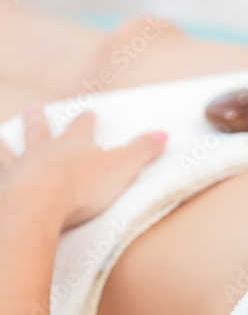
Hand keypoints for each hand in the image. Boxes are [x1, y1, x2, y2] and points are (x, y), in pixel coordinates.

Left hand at [0, 106, 166, 230]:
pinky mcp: (4, 190)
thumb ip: (143, 151)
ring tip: (1, 138)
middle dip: (39, 121)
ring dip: (6, 144)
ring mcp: (20, 170)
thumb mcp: (123, 167)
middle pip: (41, 132)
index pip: (83, 128)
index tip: (88, 112)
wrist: (39, 205)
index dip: (87, 121)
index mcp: (74, 146)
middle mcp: (43, 152)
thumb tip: (164, 134)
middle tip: (33, 109)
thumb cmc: (82, 186)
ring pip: (10, 151)